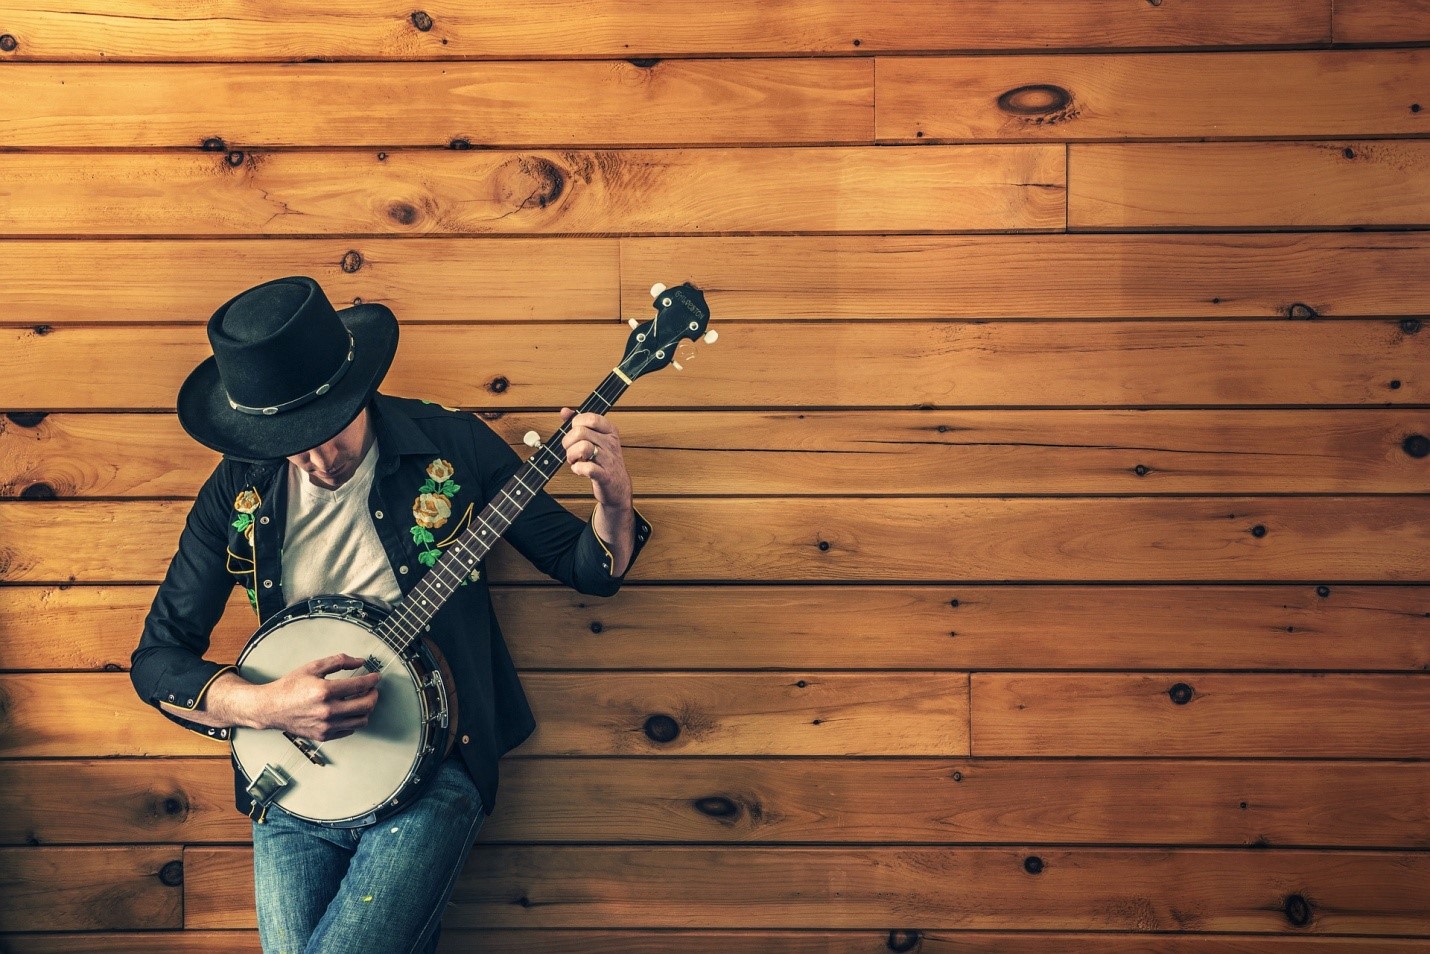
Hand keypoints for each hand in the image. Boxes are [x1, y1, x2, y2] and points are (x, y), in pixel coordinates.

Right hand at [255, 653, 380, 741]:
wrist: (271, 708)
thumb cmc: (290, 687)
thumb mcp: (313, 667)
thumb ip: (339, 661)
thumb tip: (360, 661)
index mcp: (325, 691)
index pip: (360, 685)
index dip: (372, 680)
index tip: (376, 677)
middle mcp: (327, 711)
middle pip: (366, 705)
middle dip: (374, 695)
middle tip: (372, 689)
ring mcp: (326, 726)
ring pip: (361, 721)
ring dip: (366, 709)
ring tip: (362, 700)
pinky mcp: (323, 735)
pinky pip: (349, 730)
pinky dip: (354, 720)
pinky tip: (349, 711)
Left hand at [559, 407, 631, 511]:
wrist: (618, 486)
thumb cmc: (604, 460)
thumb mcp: (596, 438)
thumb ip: (580, 423)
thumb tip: (564, 411)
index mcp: (610, 431)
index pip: (590, 418)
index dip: (576, 424)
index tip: (575, 433)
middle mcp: (610, 443)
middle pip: (580, 432)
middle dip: (568, 442)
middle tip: (571, 450)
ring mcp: (608, 460)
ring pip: (582, 447)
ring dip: (571, 455)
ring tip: (575, 460)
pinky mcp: (604, 476)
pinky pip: (586, 468)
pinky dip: (577, 469)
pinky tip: (579, 469)